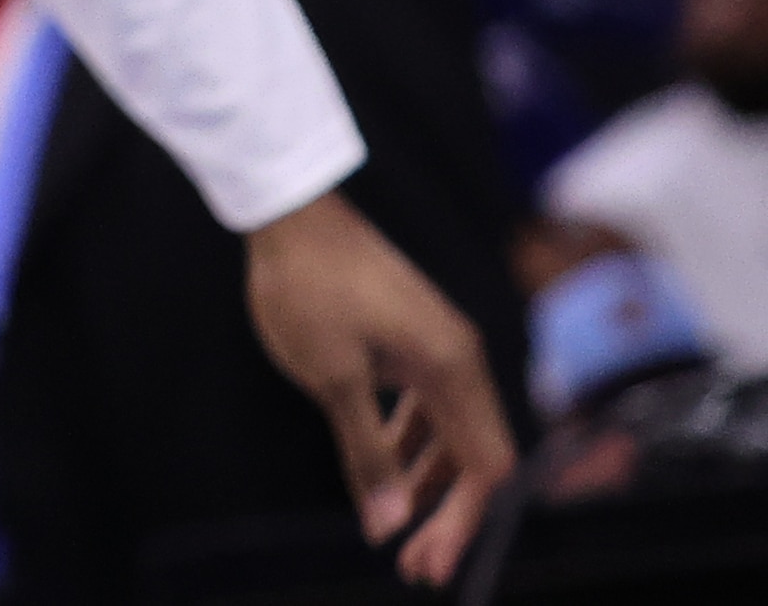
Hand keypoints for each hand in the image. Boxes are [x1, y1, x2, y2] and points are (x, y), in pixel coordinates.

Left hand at [244, 191, 513, 582]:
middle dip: (446, 514)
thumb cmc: (306, 287)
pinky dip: (408, 443)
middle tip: (411, 565)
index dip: (462, 523)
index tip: (425, 562)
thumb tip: (389, 523)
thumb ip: (366, 451)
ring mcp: (438, 345)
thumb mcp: (330, 377)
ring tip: (392, 527)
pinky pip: (426, 405)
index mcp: (453, 370)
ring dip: (425, 483)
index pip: (487, 469)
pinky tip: (382, 468)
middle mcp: (460, 359)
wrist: (290, 210)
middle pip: (474, 456)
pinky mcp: (413, 337)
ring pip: (448, 432)